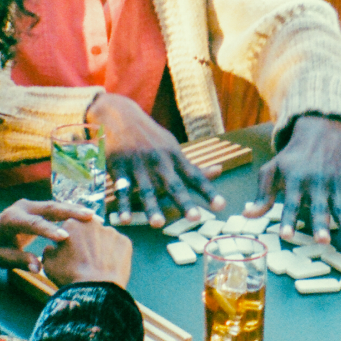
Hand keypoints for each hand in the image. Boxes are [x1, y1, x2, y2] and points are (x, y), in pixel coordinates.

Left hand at [0, 199, 96, 270]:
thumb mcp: (2, 257)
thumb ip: (21, 260)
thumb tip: (38, 268)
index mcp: (11, 219)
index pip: (33, 224)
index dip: (49, 230)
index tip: (66, 236)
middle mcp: (23, 207)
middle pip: (49, 208)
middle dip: (71, 212)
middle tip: (90, 217)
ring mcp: (32, 204)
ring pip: (56, 206)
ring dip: (76, 210)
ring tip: (95, 217)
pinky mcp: (39, 207)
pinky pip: (57, 208)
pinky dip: (72, 212)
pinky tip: (88, 217)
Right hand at [42, 217, 132, 287]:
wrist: (95, 290)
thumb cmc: (69, 276)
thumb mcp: (49, 263)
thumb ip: (49, 249)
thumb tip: (52, 246)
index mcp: (72, 224)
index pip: (71, 227)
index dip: (69, 239)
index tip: (70, 251)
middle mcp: (93, 223)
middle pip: (89, 230)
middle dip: (87, 241)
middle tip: (85, 259)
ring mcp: (111, 231)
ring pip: (105, 238)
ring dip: (101, 247)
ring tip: (98, 265)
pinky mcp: (125, 242)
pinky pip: (118, 246)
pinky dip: (115, 255)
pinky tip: (109, 267)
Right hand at [86, 92, 225, 226]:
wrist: (121, 116)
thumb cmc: (152, 138)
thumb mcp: (173, 148)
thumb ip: (193, 166)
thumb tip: (219, 171)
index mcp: (175, 158)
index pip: (195, 177)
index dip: (208, 191)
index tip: (221, 206)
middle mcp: (159, 162)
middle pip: (173, 184)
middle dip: (184, 201)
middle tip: (195, 217)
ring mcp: (138, 165)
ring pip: (146, 189)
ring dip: (152, 207)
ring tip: (158, 224)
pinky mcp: (119, 167)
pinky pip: (121, 189)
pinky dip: (122, 204)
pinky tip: (124, 219)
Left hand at [244, 115, 340, 242]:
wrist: (320, 132)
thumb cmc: (292, 157)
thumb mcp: (272, 170)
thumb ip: (262, 195)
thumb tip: (246, 216)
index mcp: (295, 177)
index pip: (290, 202)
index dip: (288, 218)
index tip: (285, 235)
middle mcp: (316, 179)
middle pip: (319, 205)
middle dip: (321, 222)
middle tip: (322, 240)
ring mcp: (335, 181)